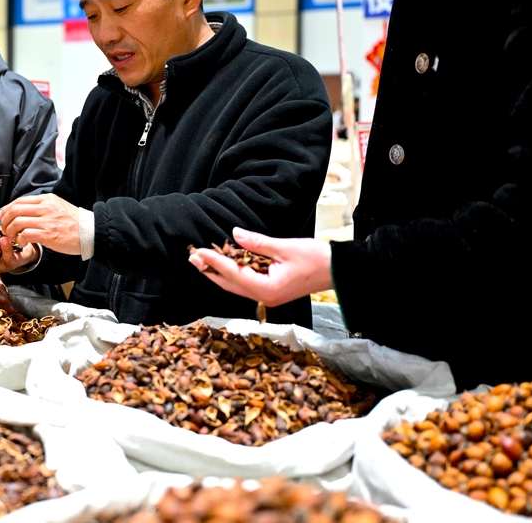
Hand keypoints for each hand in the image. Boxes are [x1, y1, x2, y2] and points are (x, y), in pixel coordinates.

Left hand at [0, 193, 81, 254]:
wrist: (91, 232)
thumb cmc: (75, 222)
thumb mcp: (59, 206)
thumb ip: (43, 206)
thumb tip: (24, 210)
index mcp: (47, 199)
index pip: (20, 201)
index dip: (6, 209)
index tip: (1, 216)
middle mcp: (45, 207)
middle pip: (15, 210)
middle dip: (5, 220)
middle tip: (4, 229)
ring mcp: (46, 221)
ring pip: (17, 222)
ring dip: (10, 231)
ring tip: (13, 237)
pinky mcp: (48, 235)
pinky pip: (25, 235)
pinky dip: (19, 239)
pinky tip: (22, 243)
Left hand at [188, 227, 332, 306]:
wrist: (340, 270)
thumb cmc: (317, 259)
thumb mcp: (285, 247)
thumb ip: (257, 243)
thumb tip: (234, 234)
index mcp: (268, 289)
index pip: (233, 274)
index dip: (214, 261)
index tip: (198, 251)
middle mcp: (265, 297)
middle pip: (230, 285)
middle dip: (210, 271)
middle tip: (192, 257)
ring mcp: (268, 296)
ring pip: (236, 286)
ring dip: (218, 273)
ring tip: (201, 259)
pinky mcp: (271, 291)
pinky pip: (245, 284)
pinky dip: (232, 274)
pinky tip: (223, 263)